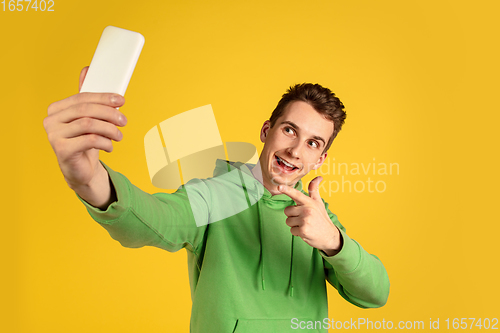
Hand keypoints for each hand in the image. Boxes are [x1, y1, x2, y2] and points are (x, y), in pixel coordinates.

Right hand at [43, 67, 126, 207]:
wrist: (80, 169)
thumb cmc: (85, 141)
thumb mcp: (88, 118)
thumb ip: (87, 98)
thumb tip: (86, 70)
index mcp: (57, 109)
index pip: (82, 97)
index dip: (104, 97)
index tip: (121, 99)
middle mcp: (51, 120)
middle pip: (86, 109)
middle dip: (109, 113)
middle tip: (123, 120)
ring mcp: (54, 135)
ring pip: (89, 124)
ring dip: (110, 129)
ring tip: (119, 135)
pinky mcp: (62, 150)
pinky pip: (89, 140)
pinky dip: (105, 142)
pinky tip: (109, 146)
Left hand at [278, 176, 342, 255]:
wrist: (329, 236)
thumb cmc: (321, 218)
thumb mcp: (318, 203)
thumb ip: (314, 190)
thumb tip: (319, 177)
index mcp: (309, 202)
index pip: (296, 194)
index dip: (287, 190)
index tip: (279, 187)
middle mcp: (307, 210)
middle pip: (287, 211)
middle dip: (292, 216)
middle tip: (303, 219)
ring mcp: (305, 220)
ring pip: (288, 221)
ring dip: (294, 225)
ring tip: (305, 225)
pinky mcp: (303, 230)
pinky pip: (291, 230)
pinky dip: (297, 233)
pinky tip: (305, 232)